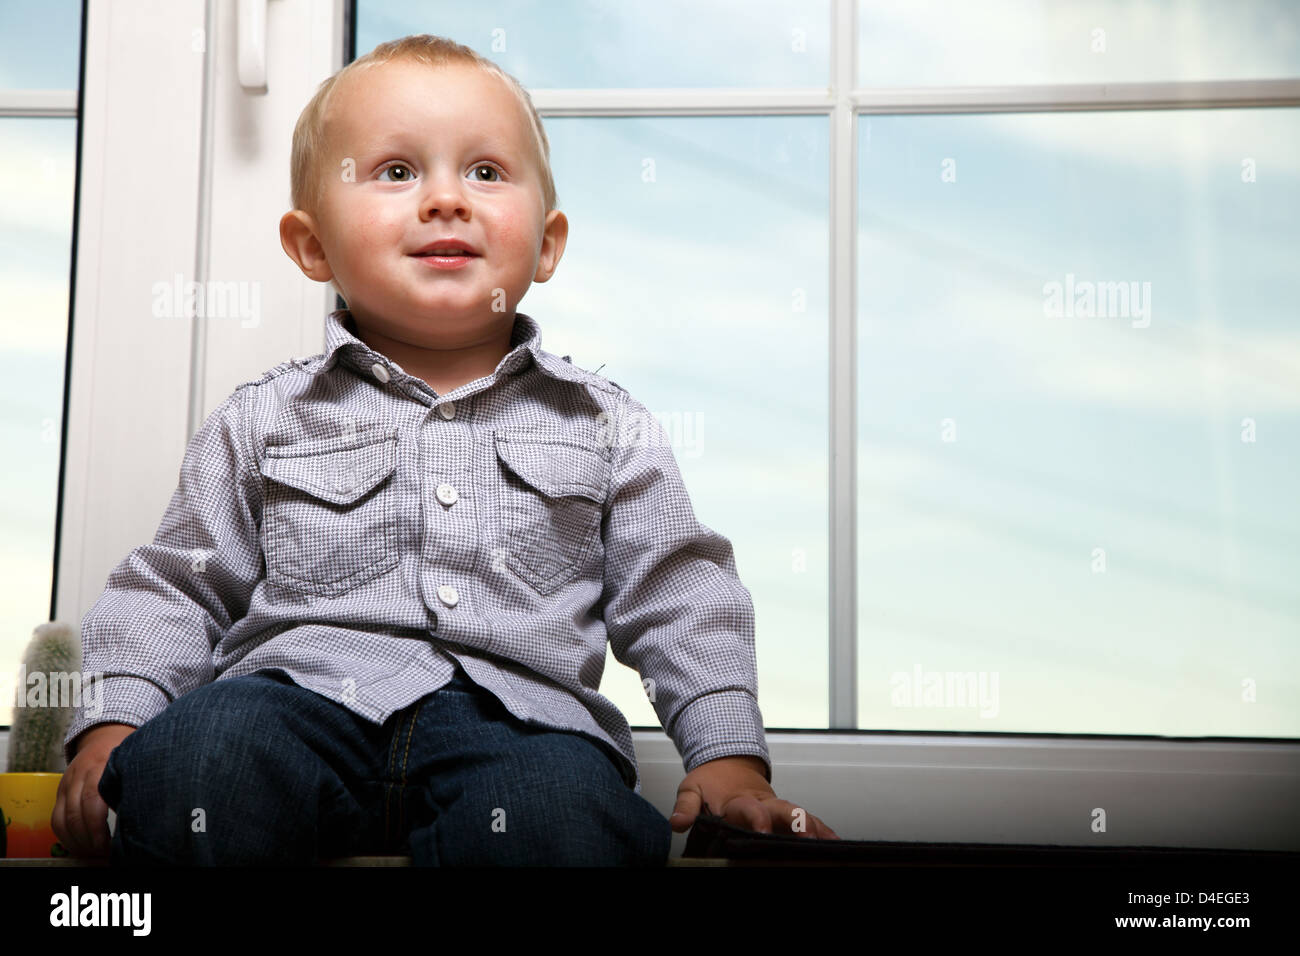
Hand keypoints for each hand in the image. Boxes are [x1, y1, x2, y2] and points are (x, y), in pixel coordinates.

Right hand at [51, 723, 135, 857]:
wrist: (106, 732)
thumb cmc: (127, 750)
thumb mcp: (136, 760)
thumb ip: (139, 782)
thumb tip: (150, 811)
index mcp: (103, 764)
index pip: (93, 799)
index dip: (98, 825)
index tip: (111, 843)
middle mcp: (81, 773)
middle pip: (76, 813)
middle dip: (89, 838)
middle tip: (103, 852)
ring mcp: (68, 782)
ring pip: (62, 818)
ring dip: (76, 841)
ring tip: (92, 853)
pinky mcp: (60, 790)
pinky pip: (55, 818)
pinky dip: (64, 835)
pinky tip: (79, 845)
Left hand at [669, 754, 839, 839]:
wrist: (726, 762)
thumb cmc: (709, 782)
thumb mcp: (691, 789)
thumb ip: (686, 807)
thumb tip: (677, 823)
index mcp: (740, 800)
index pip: (750, 810)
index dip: (757, 819)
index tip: (762, 830)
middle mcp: (764, 803)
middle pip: (785, 810)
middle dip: (798, 823)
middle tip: (809, 837)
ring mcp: (778, 809)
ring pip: (801, 816)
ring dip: (816, 828)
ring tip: (832, 844)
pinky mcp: (787, 815)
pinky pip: (808, 821)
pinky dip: (823, 830)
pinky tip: (837, 842)